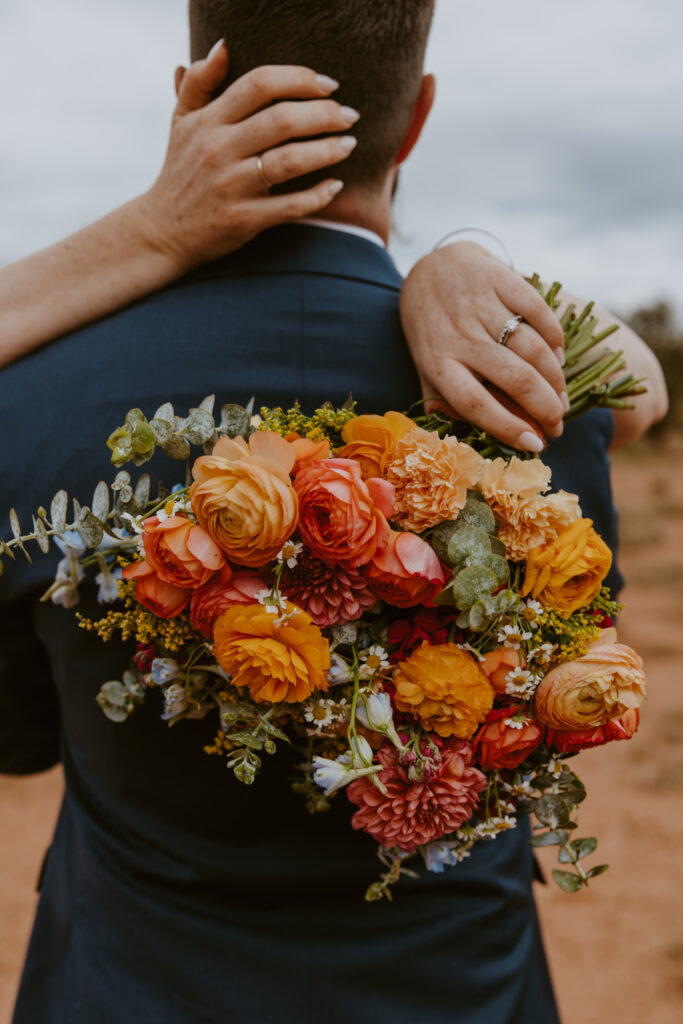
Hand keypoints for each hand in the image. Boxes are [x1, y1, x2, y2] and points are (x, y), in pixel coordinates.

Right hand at [135, 41, 358, 270]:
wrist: (162, 231)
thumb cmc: (180, 171)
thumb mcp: (181, 121)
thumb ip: (199, 81)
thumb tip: (223, 46)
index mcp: (208, 121)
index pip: (259, 84)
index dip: (300, 78)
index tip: (328, 84)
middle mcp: (219, 150)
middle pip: (282, 120)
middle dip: (325, 114)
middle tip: (349, 115)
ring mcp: (231, 186)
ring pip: (290, 161)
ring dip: (328, 151)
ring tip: (349, 144)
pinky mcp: (242, 220)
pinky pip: (289, 206)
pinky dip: (318, 196)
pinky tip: (336, 186)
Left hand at [399, 242, 569, 450]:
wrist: (430, 270)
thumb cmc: (431, 331)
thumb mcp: (426, 368)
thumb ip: (441, 401)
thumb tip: (467, 440)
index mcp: (438, 362)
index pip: (475, 403)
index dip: (507, 427)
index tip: (534, 445)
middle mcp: (460, 335)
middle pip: (514, 378)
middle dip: (545, 408)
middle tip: (557, 426)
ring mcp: (481, 305)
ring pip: (532, 348)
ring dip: (555, 380)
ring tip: (561, 400)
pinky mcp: (501, 278)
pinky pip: (539, 312)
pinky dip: (555, 340)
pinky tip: (558, 360)